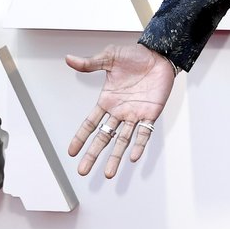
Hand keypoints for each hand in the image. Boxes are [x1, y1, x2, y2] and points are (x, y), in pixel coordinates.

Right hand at [66, 43, 175, 178]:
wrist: (160, 54)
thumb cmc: (136, 56)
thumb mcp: (110, 57)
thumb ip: (91, 63)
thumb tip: (69, 59)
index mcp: (107, 100)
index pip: (90, 123)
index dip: (80, 137)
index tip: (70, 152)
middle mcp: (119, 111)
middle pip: (103, 137)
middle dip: (92, 154)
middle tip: (83, 171)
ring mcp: (135, 114)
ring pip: (122, 140)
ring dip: (115, 157)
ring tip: (108, 174)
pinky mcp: (151, 113)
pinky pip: (144, 132)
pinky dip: (139, 145)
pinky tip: (133, 157)